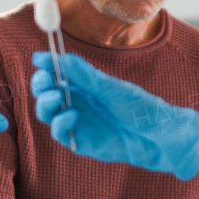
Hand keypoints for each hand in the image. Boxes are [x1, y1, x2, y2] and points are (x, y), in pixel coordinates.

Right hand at [30, 51, 198, 180]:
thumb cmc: (141, 108)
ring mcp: (79, 123)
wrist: (160, 139)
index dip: (46, 66)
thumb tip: (59, 56)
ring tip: (56, 97)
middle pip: (47, 93)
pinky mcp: (81, 142)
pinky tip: (71, 115)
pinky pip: (60, 134)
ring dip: (45, 103)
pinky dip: (59, 123)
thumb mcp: (111, 87)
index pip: (58, 73)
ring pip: (48, 113)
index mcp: (86, 85)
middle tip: (45, 80)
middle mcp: (79, 102)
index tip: (38, 59)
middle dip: (41, 85)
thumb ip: (84, 74)